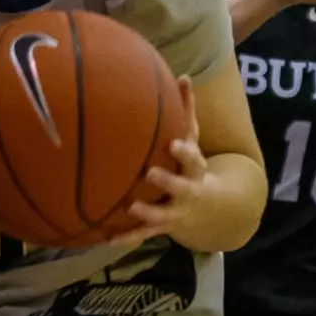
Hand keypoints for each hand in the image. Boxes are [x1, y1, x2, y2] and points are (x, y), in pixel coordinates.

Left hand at [114, 78, 207, 245]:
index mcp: (196, 169)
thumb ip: (188, 110)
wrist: (209, 210)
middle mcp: (188, 191)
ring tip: (130, 207)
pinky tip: (106, 239)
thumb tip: (184, 76)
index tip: (173, 144)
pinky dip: (125, 237)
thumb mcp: (193, 139)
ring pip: (162, 215)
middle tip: (150, 173)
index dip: (184, 152)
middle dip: (168, 182)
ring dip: (147, 212)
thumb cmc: (192, 165)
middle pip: (181, 187)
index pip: (194, 159)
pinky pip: (142, 234)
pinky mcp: (161, 227)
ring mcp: (175, 212)